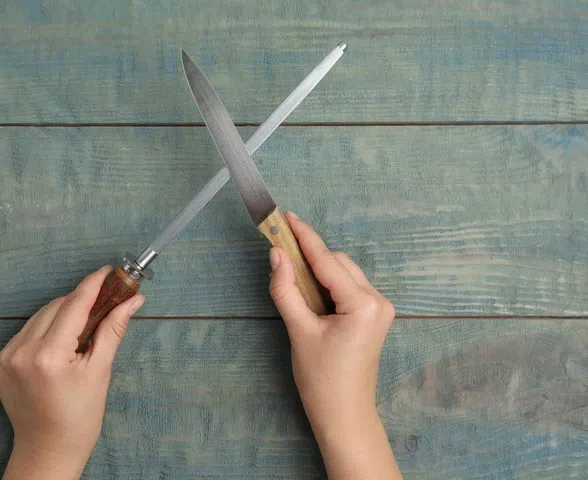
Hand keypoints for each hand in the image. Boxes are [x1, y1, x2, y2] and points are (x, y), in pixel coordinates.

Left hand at [0, 266, 144, 479]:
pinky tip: (61, 342)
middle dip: (82, 300)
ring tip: (85, 324)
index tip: (109, 271)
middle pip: (56, 307)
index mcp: (49, 356)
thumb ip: (112, 330)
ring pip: (40, 316)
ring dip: (63, 313)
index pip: (74, 305)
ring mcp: (5, 357)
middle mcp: (21, 352)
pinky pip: (26, 331)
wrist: (47, 450)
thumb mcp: (100, 371)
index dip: (94, 284)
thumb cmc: (79, 418)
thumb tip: (133, 300)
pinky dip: (45, 329)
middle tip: (106, 298)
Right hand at [268, 212, 400, 478]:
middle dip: (309, 256)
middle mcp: (378, 300)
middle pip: (338, 262)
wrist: (344, 414)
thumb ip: (286, 289)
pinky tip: (310, 291)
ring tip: (292, 277)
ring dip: (318, 270)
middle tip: (280, 252)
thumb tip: (276, 255)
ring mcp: (380, 308)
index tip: (287, 216)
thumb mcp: (299, 331)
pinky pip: (349, 286)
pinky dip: (328, 283)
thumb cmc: (322, 379)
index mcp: (363, 304)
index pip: (328, 261)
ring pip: (344, 272)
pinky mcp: (374, 315)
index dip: (304, 237)